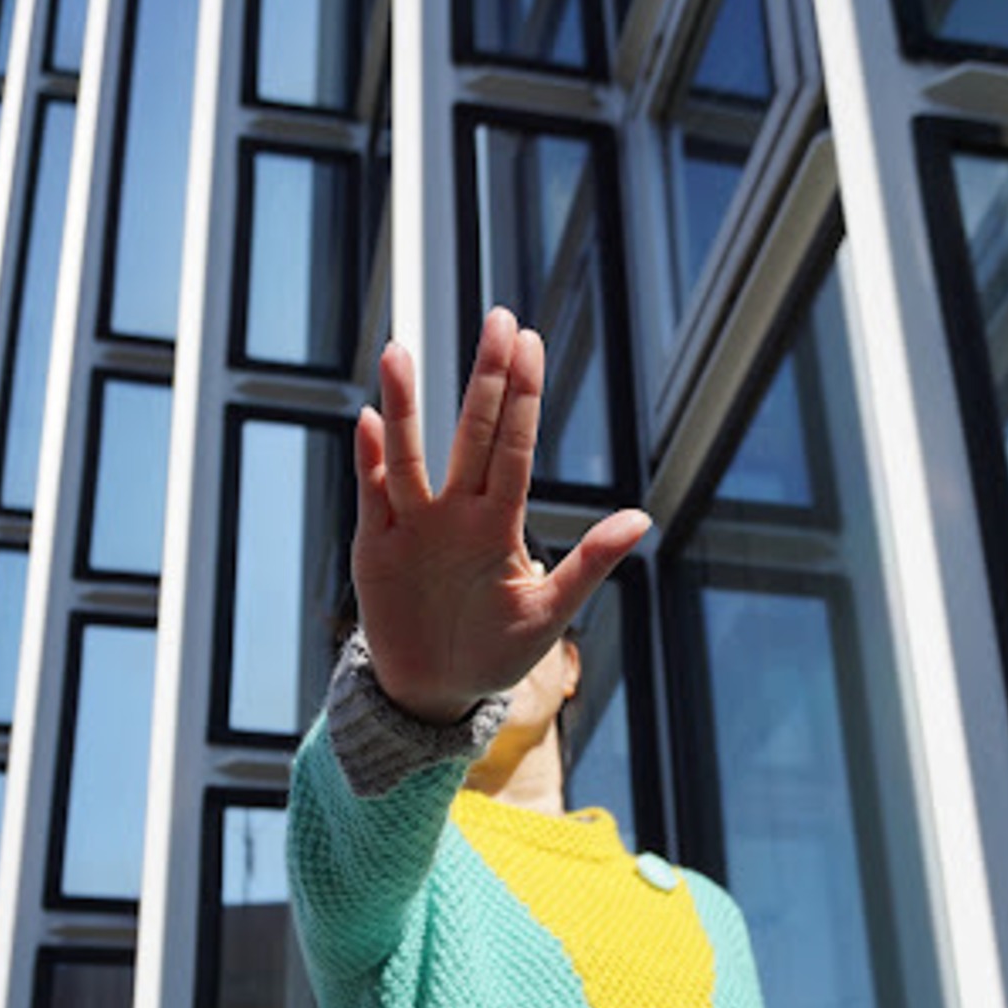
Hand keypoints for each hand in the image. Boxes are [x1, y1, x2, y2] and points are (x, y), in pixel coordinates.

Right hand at [353, 307, 650, 723]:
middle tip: (499, 319)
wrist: (435, 689)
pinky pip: (371, 493)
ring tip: (399, 352)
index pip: (514, 446)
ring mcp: (414, 523)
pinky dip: (368, 459)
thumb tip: (640, 519)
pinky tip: (368, 420)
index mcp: (500, 523)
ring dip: (405, 406)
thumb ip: (588, 565)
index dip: (523, 395)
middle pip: (471, 432)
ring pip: (409, 454)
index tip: (530, 341)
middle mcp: (458, 511)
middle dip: (485, 377)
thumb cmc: (496, 652)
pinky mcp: (375, 545)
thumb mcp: (549, 615)